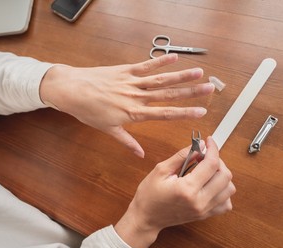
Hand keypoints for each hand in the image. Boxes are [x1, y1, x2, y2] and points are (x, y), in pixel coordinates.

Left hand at [39, 54, 213, 156]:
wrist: (72, 91)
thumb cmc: (88, 111)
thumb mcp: (108, 130)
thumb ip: (127, 141)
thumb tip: (140, 155)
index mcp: (134, 114)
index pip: (165, 114)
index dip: (185, 113)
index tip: (202, 112)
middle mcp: (137, 97)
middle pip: (169, 95)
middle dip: (191, 92)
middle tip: (210, 88)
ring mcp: (132, 82)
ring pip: (161, 79)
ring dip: (181, 75)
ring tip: (199, 72)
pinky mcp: (125, 70)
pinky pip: (146, 65)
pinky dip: (160, 61)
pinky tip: (174, 58)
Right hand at [114, 137, 235, 247]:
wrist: (146, 217)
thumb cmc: (149, 195)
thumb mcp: (161, 170)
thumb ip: (182, 156)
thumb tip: (199, 146)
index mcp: (187, 189)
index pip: (211, 164)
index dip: (213, 148)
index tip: (209, 141)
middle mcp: (199, 201)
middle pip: (225, 176)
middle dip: (218, 160)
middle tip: (205, 156)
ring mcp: (204, 210)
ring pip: (229, 189)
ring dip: (222, 176)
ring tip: (207, 171)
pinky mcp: (205, 215)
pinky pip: (226, 204)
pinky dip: (223, 192)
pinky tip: (211, 185)